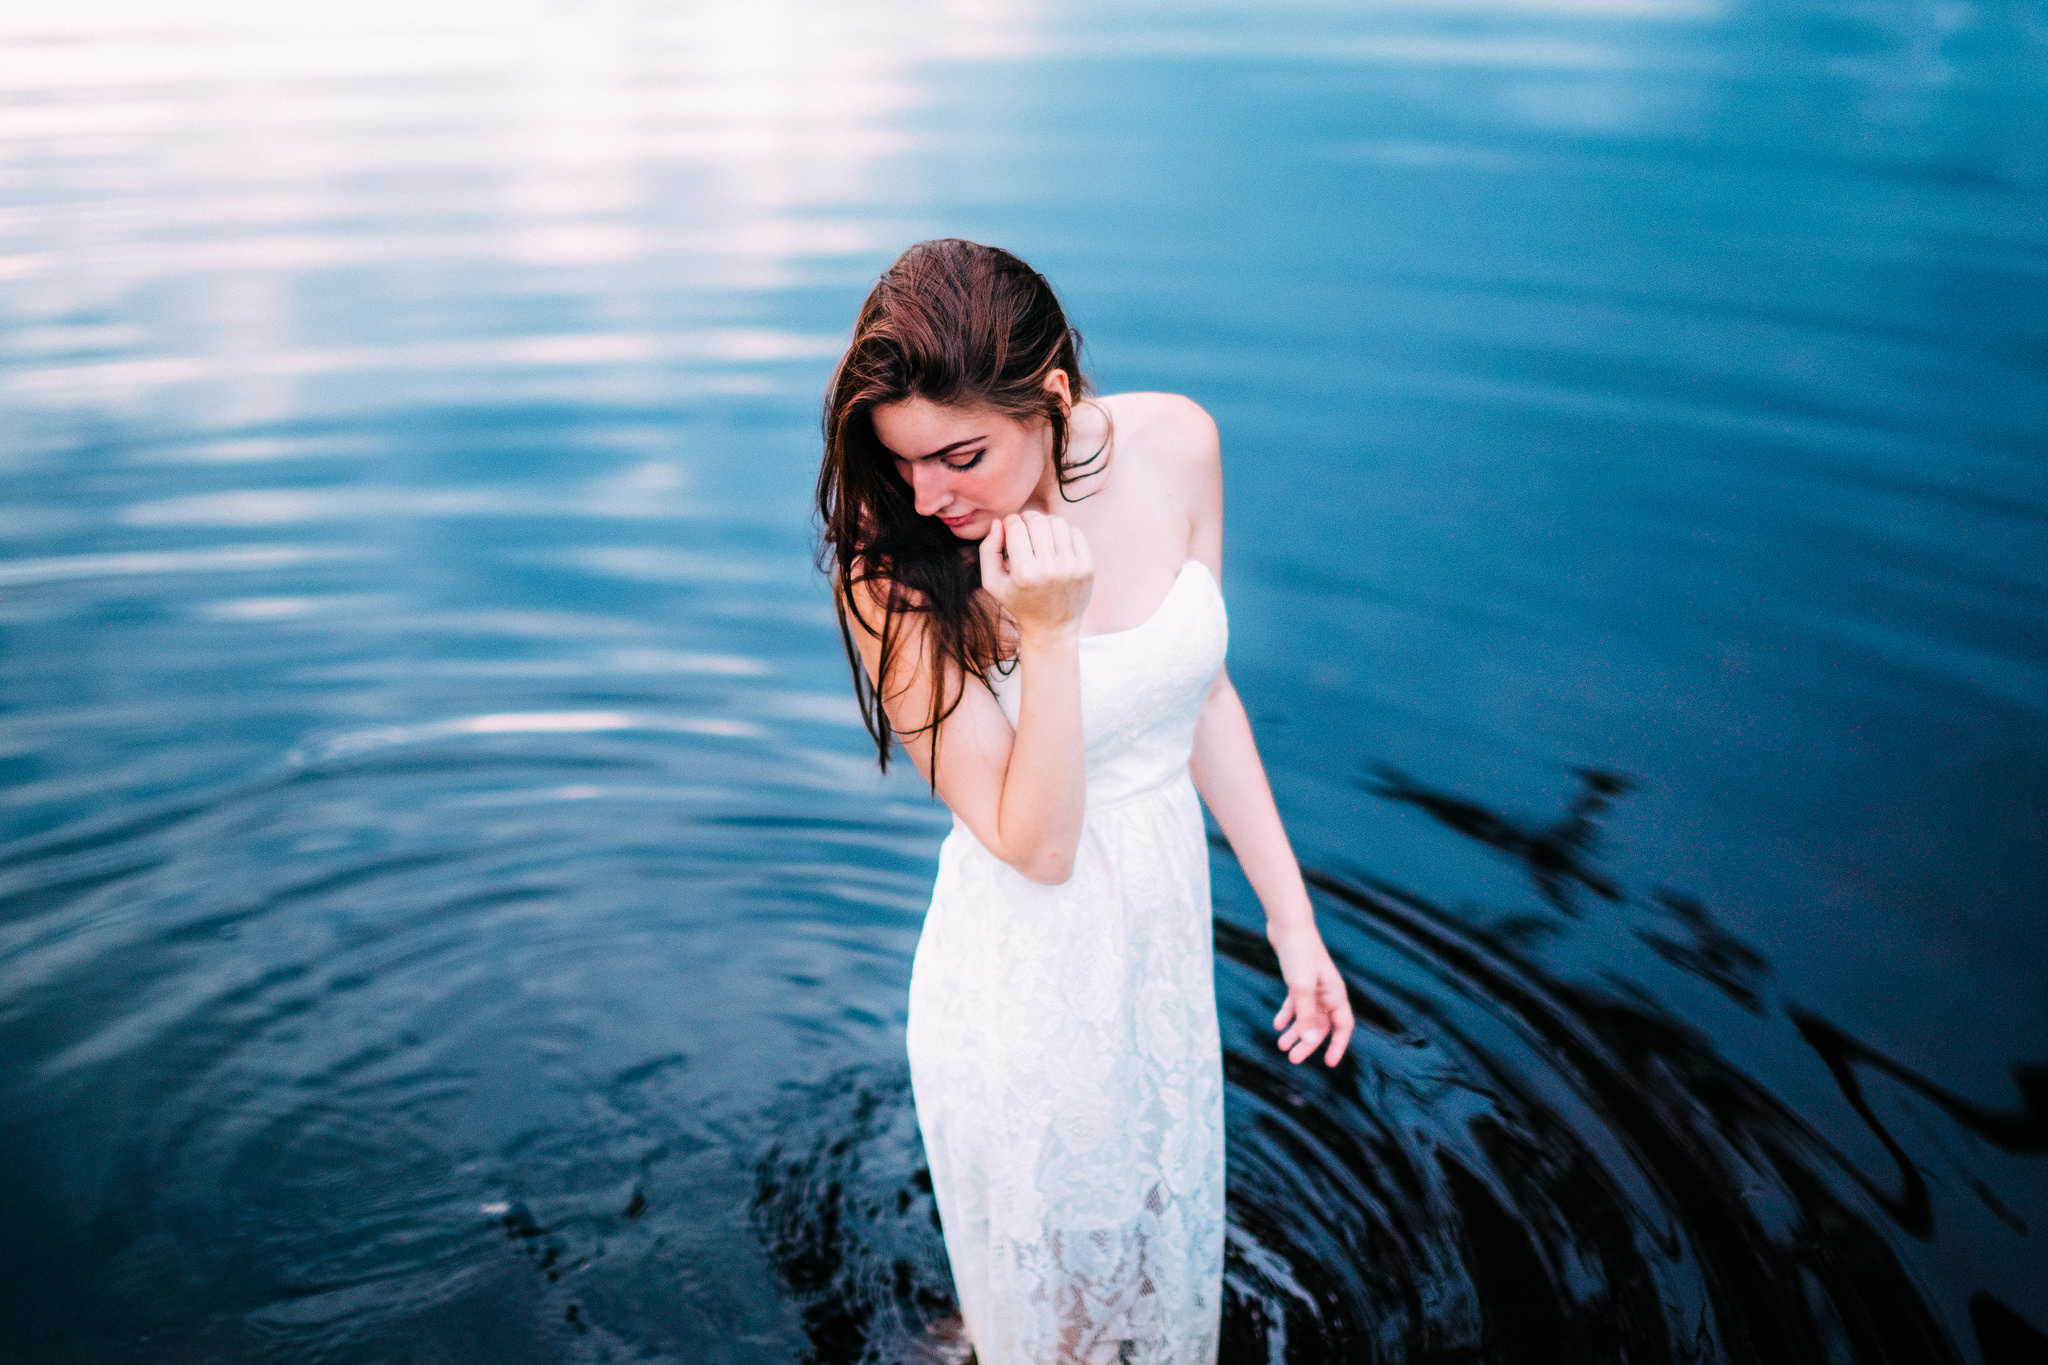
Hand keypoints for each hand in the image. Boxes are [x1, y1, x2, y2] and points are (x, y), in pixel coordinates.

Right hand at [979, 511, 1092, 641]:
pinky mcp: (1087, 567)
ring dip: (1046, 522)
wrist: (1052, 627)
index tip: (1008, 528)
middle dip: (1027, 518)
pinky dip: (1063, 533)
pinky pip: (1075, 532)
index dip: (1009, 521)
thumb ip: (988, 550)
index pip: (1015, 526)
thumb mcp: (992, 583)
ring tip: (1040, 534)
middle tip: (1024, 527)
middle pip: (1037, 521)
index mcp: (1024, 573)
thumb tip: (997, 522)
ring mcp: (1072, 568)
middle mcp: (1049, 569)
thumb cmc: (1019, 602)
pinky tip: (1055, 545)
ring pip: (1058, 522)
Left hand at [1269, 923, 1353, 1065]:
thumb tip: (1309, 1043)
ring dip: (1296, 1031)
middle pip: (1320, 1025)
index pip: (1343, 1026)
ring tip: (1281, 1046)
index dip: (1338, 1045)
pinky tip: (1277, 1024)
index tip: (1329, 1063)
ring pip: (1306, 1017)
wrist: (1288, 925)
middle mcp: (1327, 992)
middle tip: (1293, 1058)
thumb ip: (1305, 1016)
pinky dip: (1287, 1015)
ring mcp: (1313, 987)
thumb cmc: (1299, 954)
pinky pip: (1295, 1004)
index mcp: (1335, 994)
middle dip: (1308, 1043)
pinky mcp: (1298, 980)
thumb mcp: (1300, 989)